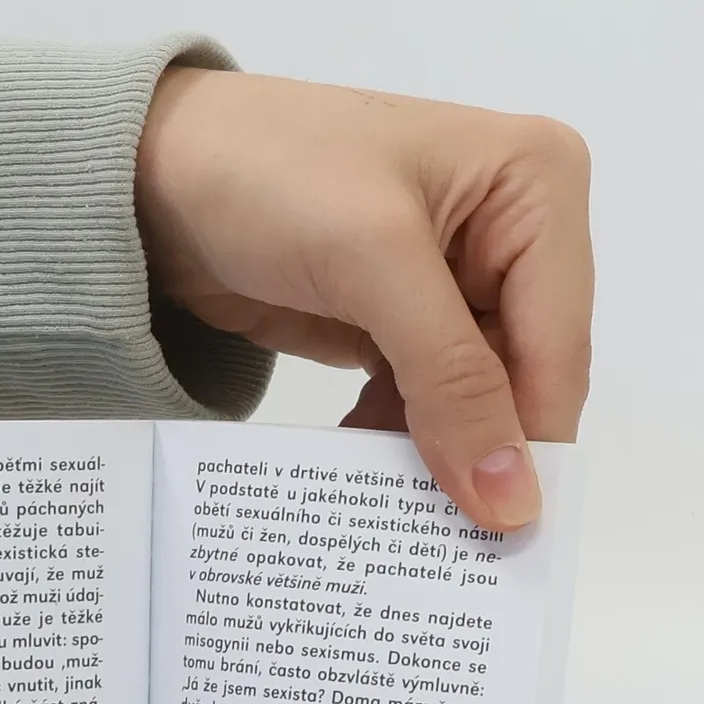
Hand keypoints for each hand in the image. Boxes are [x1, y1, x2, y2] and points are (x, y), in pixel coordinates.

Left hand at [137, 69, 592, 529]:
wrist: (145, 163)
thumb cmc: (264, 172)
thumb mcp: (371, 261)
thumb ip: (451, 379)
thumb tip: (514, 501)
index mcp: (539, 184)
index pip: (558, 343)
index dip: (531, 439)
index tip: (502, 533)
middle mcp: (514, 228)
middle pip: (523, 375)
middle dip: (482, 449)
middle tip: (445, 540)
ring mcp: (455, 275)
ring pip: (474, 397)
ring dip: (435, 453)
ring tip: (394, 516)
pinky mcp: (400, 314)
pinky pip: (424, 397)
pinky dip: (398, 437)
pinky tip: (362, 474)